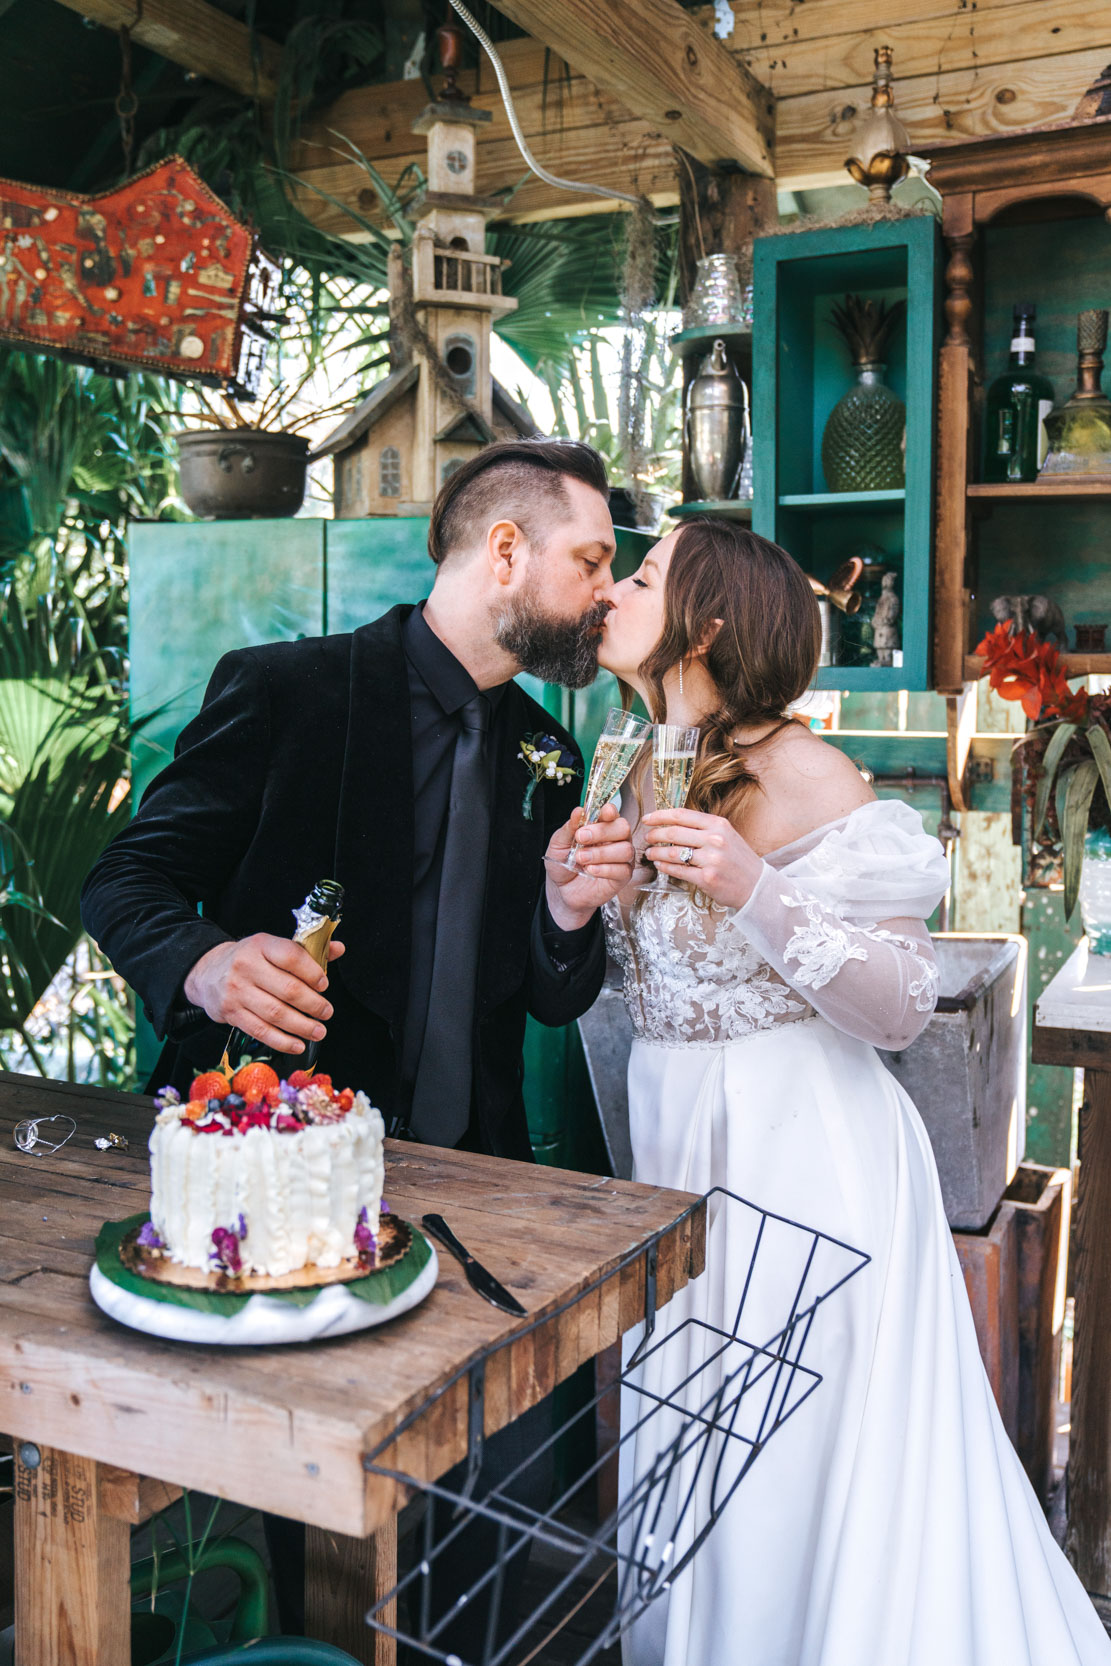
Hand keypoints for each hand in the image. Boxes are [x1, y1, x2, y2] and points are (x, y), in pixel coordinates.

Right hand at [183, 934, 345, 1055]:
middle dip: (313, 1005)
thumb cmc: (248, 959)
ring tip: (318, 1031)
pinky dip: (282, 1041)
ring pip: (276, 1013)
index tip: (324, 985)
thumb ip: (306, 949)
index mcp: (261, 945)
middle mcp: (247, 966)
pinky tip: (298, 1044)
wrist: (207, 972)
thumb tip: (338, 949)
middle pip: (287, 989)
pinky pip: (260, 1031)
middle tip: (327, 1012)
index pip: (291, 956)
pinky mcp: (231, 1013)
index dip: (312, 972)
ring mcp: (237, 991)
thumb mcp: (272, 947)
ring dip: (302, 1026)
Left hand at [544, 804, 635, 926]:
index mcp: (602, 826)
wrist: (562, 890)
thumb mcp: (558, 844)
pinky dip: (605, 869)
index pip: (612, 813)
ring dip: (601, 853)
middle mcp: (616, 839)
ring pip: (625, 849)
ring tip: (581, 858)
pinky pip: (622, 870)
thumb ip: (569, 828)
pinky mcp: (622, 877)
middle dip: (602, 832)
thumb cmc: (563, 863)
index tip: (600, 813)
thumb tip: (578, 810)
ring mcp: (621, 858)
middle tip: (581, 838)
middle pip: (623, 828)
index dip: (609, 811)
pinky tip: (590, 870)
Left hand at [642, 807, 763, 908]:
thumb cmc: (738, 860)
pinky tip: (660, 865)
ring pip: (673, 853)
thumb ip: (703, 828)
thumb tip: (673, 823)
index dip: (660, 816)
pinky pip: (678, 870)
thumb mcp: (727, 835)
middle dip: (654, 835)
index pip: (681, 815)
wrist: (757, 885)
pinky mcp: (707, 878)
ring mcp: (711, 859)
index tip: (648, 818)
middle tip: (647, 837)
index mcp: (718, 824)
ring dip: (656, 852)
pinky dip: (665, 867)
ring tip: (650, 853)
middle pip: (674, 832)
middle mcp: (715, 839)